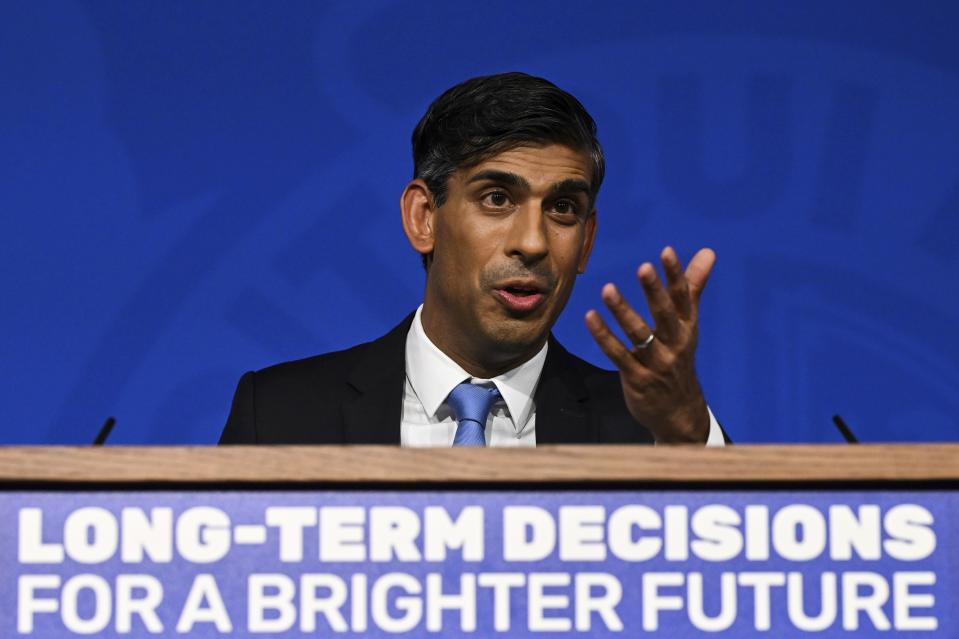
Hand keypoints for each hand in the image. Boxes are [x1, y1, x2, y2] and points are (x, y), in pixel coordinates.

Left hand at [585, 246, 715, 442]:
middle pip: (665, 315)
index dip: (676, 275)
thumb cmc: (679, 358)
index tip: (666, 252)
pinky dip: (604, 337)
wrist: (679, 412)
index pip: (683, 298)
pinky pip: (618, 355)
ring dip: (623, 312)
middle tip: (644, 267)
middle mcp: (675, 344)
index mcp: (687, 328)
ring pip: (639, 334)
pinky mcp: (637, 378)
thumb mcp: (689, 324)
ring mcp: (656, 363)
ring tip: (607, 289)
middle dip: (655, 291)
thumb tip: (707, 252)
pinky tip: (591, 317)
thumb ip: (692, 287)